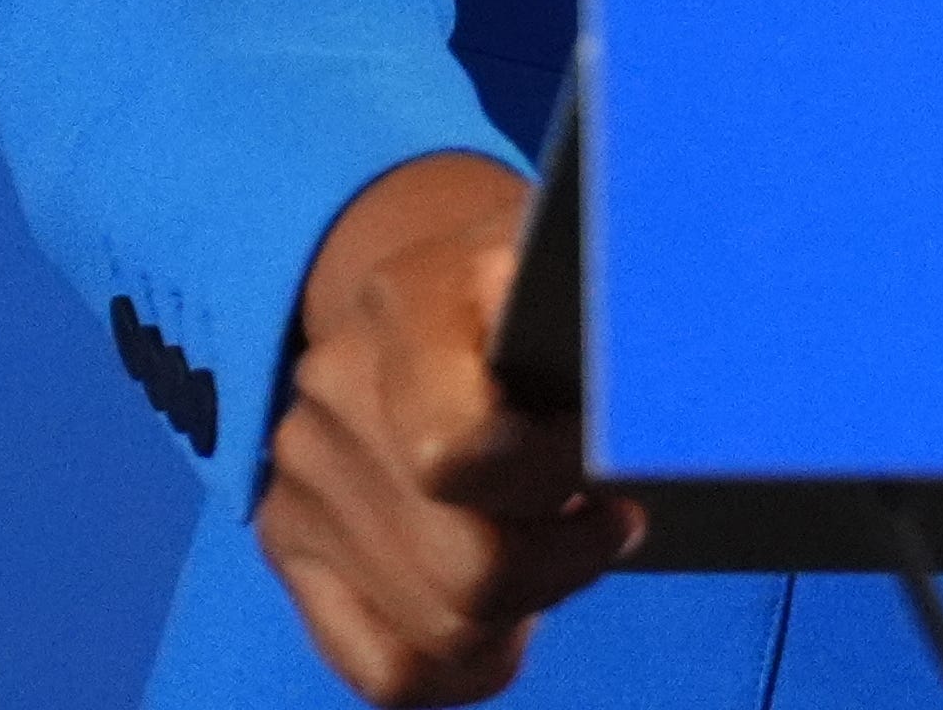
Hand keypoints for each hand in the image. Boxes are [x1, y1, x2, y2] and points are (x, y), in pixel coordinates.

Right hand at [253, 151, 645, 703]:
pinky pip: (386, 670)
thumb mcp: (596, 274)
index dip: (553, 482)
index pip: (457, 453)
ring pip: (437, 630)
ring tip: (558, 545)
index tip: (612, 466)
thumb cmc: (550, 297)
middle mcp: (338, 380)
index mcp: (413, 298)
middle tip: (604, 517)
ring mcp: (303, 465)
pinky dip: (463, 665)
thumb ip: (621, 321)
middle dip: (561, 564)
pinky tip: (509, 615)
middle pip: (467, 568)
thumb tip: (652, 405)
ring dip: (522, 609)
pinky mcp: (290, 535)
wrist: (451, 287)